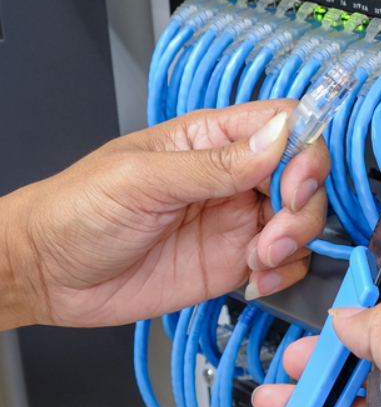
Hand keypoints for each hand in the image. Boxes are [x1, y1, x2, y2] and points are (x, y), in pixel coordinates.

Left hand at [0, 100, 326, 328]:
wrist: (49, 275)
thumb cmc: (77, 211)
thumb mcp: (143, 179)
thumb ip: (214, 163)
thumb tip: (280, 136)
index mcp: (211, 139)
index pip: (285, 125)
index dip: (304, 151)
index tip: (293, 185)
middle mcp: (234, 178)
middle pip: (305, 178)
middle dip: (303, 208)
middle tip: (273, 235)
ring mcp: (238, 222)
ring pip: (303, 223)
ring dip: (295, 244)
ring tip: (259, 261)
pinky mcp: (236, 264)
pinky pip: (287, 264)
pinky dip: (285, 274)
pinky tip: (256, 280)